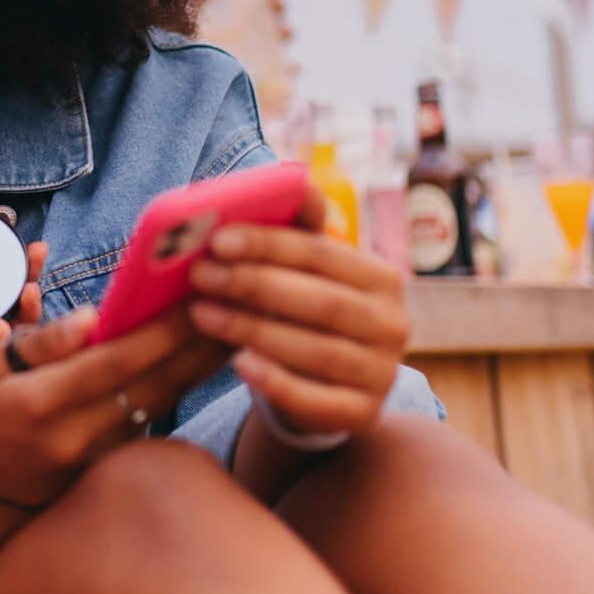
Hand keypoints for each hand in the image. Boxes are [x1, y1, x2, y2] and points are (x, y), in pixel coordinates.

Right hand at [0, 303, 228, 509]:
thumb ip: (44, 340)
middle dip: (196, 345)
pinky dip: (186, 382)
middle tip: (236, 304)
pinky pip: (158, 415)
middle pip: (152, 386)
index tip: (192, 300)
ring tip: (240, 325)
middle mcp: (77, 434)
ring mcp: (102, 454)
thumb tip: (90, 315)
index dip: (156, 335)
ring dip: (202, 365)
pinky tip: (212, 356)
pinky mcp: (119, 460)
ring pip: (164, 402)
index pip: (112, 365)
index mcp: (42, 402)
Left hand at [185, 187, 409, 436]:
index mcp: (382, 278)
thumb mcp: (305, 273)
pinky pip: (317, 401)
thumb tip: (293, 179)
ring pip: (315, 350)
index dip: (270, 244)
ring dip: (252, 329)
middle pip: (321, 302)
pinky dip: (275, 382)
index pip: (323, 254)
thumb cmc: (305, 312)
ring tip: (201, 313)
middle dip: (254, 285)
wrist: (324, 385)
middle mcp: (394, 325)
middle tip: (200, 274)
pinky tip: (237, 363)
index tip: (218, 238)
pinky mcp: (364, 414)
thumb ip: (298, 231)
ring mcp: (383, 374)